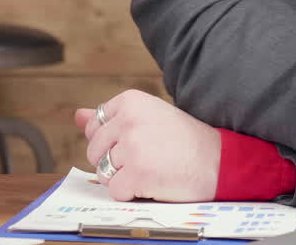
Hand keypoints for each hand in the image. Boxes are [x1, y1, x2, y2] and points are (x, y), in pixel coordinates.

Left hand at [74, 90, 219, 201]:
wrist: (219, 160)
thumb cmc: (184, 140)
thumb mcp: (148, 117)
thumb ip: (110, 118)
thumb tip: (77, 116)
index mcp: (130, 101)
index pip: (95, 125)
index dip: (111, 142)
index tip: (136, 143)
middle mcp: (128, 120)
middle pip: (94, 150)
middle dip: (113, 162)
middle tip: (145, 159)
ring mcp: (132, 147)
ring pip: (102, 171)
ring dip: (123, 178)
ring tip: (150, 170)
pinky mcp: (137, 173)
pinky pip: (115, 190)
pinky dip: (130, 194)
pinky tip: (151, 183)